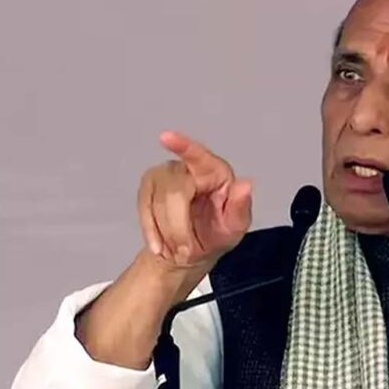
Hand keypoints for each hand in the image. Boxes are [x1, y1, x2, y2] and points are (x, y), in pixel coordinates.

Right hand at [138, 131, 251, 268]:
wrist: (191, 250)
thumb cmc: (217, 232)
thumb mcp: (235, 226)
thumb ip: (240, 208)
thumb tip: (245, 185)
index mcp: (216, 172)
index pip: (199, 156)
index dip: (182, 146)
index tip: (166, 137)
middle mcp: (189, 167)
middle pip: (174, 193)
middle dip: (178, 228)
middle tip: (187, 251)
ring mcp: (165, 175)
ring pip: (156, 203)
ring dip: (166, 233)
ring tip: (179, 248)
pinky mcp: (147, 187)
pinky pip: (143, 210)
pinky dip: (151, 232)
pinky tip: (160, 245)